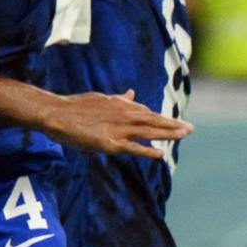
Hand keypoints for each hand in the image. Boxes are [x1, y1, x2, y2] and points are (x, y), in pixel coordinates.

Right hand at [40, 91, 190, 158]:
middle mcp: (122, 114)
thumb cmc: (73, 107)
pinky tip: (160, 154)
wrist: (56, 113)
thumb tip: (131, 93)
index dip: (160, 119)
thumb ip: (118, 99)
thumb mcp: (100, 98)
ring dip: (168, 133)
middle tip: (191, 128)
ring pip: (148, 131)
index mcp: (120, 104)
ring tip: (184, 135)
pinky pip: (133, 148)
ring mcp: (117, 128)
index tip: (174, 123)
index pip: (145, 111)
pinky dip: (147, 151)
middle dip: (172, 124)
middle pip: (152, 119)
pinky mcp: (109, 142)